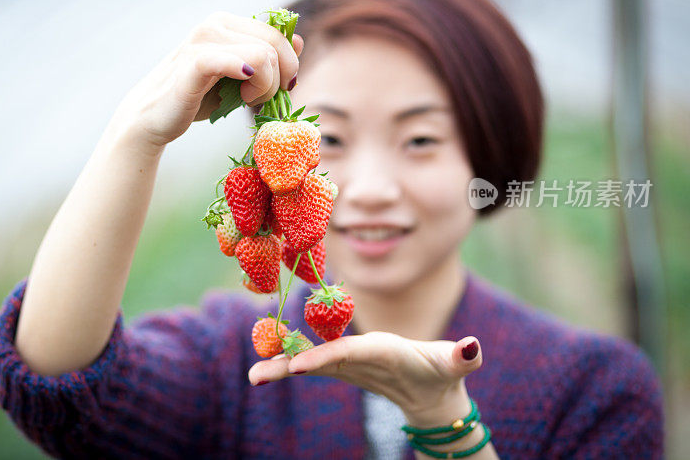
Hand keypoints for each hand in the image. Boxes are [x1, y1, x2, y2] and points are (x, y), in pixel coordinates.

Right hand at [115, 11, 303, 150]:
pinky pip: (237, 62)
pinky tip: (243, 92)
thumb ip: (266, 58)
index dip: (289, 64)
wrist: (153, 118)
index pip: (277, 34)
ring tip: (245, 100)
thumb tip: (299, 40)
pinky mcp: (194, 63)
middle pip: (274, 45)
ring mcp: (202, 40)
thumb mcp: (237, 78)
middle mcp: (215, 24)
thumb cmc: (196, 97)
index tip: (281, 89)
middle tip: (260, 99)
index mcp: (226, 23)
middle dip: (278, 78)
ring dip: (265, 87)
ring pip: (264, 56)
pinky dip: (250, 78)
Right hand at [248, 332, 482, 425]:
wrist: (431, 381)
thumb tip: (473, 348)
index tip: (299, 367)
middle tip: (260, 369)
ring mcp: (346, 358)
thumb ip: (464, 357)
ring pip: (309, 361)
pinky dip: (285, 372)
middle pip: (320, 352)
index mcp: (382, 345)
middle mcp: (359, 348)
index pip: (349, 351)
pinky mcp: (338, 368)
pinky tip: (261, 377)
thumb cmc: (442, 369)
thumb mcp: (455, 365)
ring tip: (253, 376)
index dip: (324, 356)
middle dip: (291, 358)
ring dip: (280, 367)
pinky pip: (310, 370)